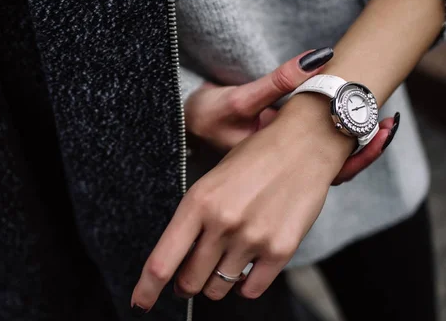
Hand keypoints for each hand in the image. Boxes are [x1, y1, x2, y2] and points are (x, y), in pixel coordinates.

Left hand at [131, 94, 398, 311]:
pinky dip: (245, 284)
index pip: (163, 261)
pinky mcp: (281, 249)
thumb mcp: (214, 180)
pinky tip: (248, 266)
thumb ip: (195, 221)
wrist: (305, 143)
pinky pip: (251, 289)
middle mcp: (222, 223)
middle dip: (186, 283)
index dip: (147, 289)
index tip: (141, 303)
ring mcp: (252, 238)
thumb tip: (182, 263)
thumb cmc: (255, 158)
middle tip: (192, 274)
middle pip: (189, 281)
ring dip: (216, 282)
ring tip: (226, 260)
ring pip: (218, 288)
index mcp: (198, 201)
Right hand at [184, 48, 397, 185]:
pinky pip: (319, 138)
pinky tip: (353, 105)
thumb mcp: (239, 98)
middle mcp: (284, 167)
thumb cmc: (208, 115)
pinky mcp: (285, 140)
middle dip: (365, 144)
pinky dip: (338, 122)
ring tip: (382, 118)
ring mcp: (286, 155)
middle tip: (389, 122)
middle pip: (335, 164)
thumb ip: (279, 81)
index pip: (326, 170)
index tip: (380, 127)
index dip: (358, 154)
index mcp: (275, 168)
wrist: (189, 120)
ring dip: (355, 133)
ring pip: (329, 152)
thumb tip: (320, 59)